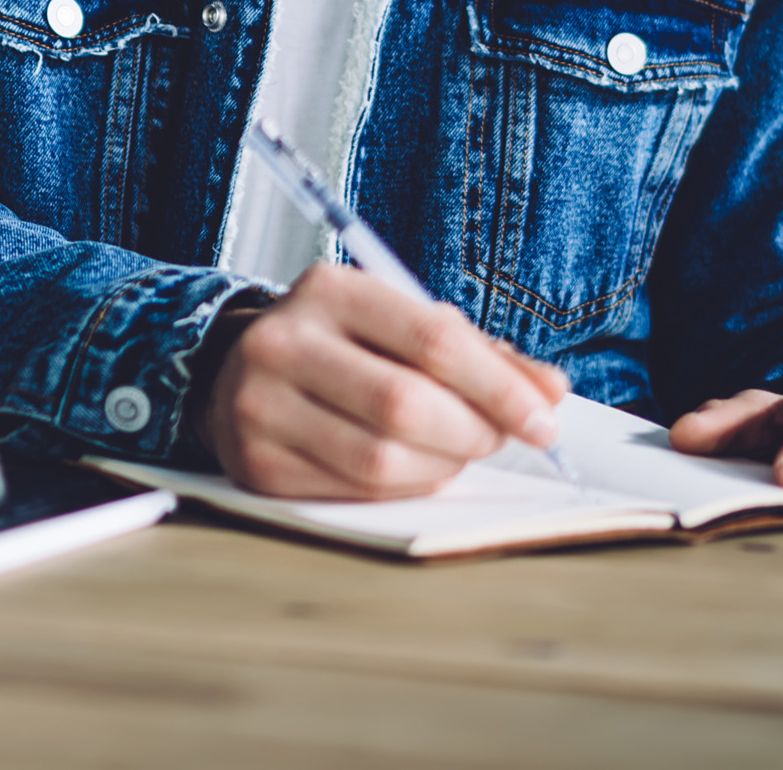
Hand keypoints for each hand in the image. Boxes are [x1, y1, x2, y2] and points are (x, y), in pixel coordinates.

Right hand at [198, 263, 568, 497]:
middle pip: (406, 405)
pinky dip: (403, 488)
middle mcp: (285, 343)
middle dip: (473, 432)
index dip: (499, 387)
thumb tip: (550, 391)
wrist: (232, 371)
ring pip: (382, 460)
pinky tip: (412, 468)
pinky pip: (354, 491)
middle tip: (498, 438)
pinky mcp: (258, 465)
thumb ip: (475, 353)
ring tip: (453, 451)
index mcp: (329, 291)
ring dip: (441, 466)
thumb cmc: (339, 345)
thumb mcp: (398, 323)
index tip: (542, 418)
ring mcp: (261, 407)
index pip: (431, 340)